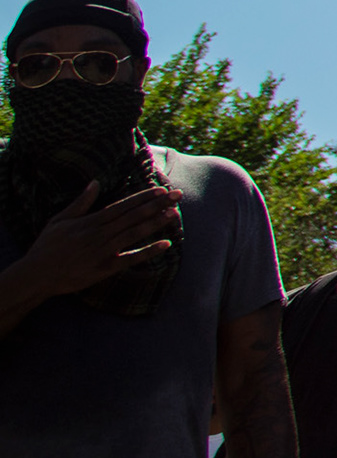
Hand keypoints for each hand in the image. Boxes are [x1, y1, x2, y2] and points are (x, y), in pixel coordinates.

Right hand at [10, 179, 176, 296]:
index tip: (161, 190)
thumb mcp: (59, 220)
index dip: (143, 198)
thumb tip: (95, 182)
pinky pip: (130, 259)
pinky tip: (166, 244)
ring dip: (155, 223)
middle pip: (133, 217)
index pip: (123, 206)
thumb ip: (80, 202)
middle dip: (157, 205)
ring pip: (134, 234)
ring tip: (174, 213)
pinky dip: (148, 252)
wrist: (36, 275)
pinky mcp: (104, 269)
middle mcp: (99, 234)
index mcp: (90, 222)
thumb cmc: (46, 246)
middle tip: (178, 195)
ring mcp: (103, 252)